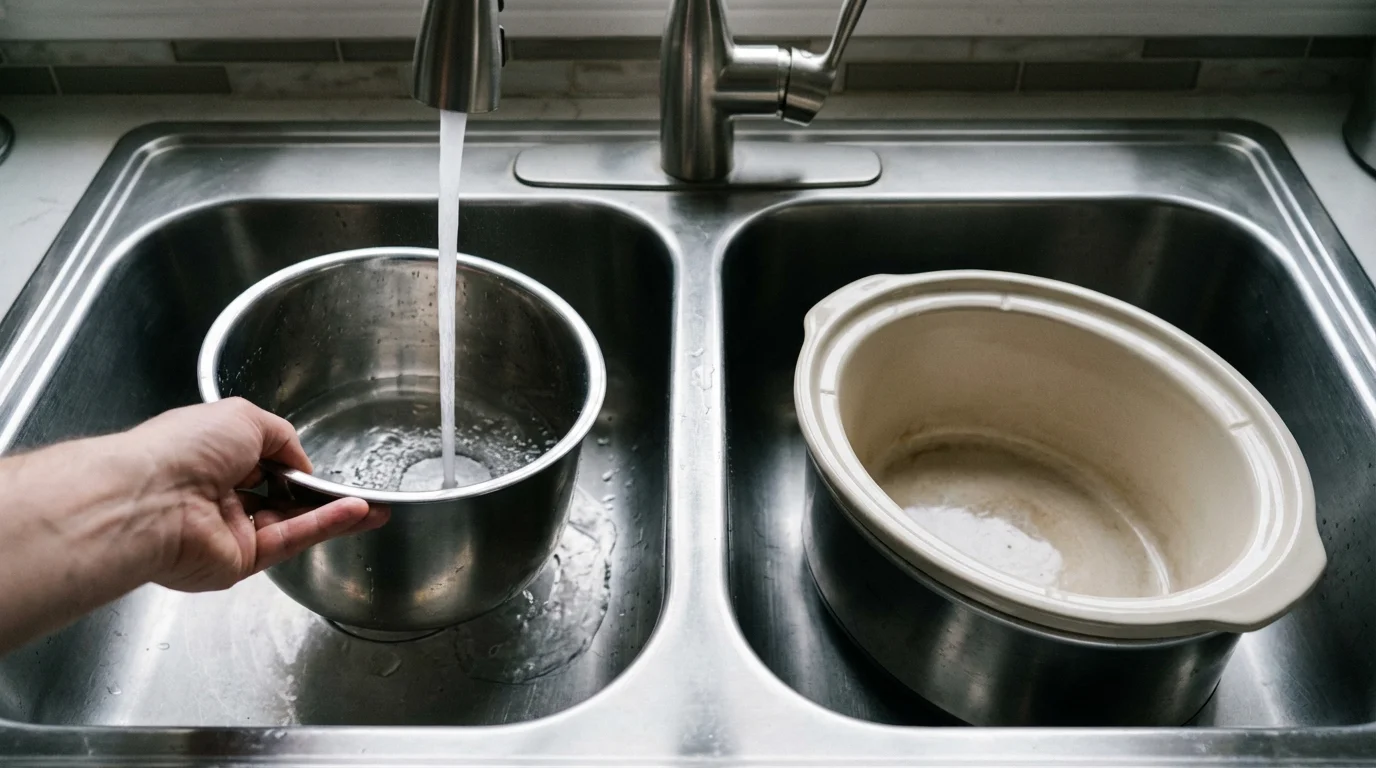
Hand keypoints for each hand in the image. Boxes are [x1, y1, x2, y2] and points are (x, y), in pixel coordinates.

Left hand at [127, 398, 388, 591]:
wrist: (151, 499)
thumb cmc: (185, 448)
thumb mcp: (243, 417)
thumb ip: (282, 438)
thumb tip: (302, 463)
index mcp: (210, 457)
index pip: (260, 462)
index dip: (293, 464)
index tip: (321, 466)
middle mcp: (218, 496)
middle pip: (280, 497)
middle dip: (319, 494)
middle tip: (360, 492)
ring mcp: (229, 532)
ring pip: (291, 522)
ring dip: (332, 512)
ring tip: (374, 507)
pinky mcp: (239, 561)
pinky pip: (289, 540)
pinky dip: (324, 525)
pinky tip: (358, 513)